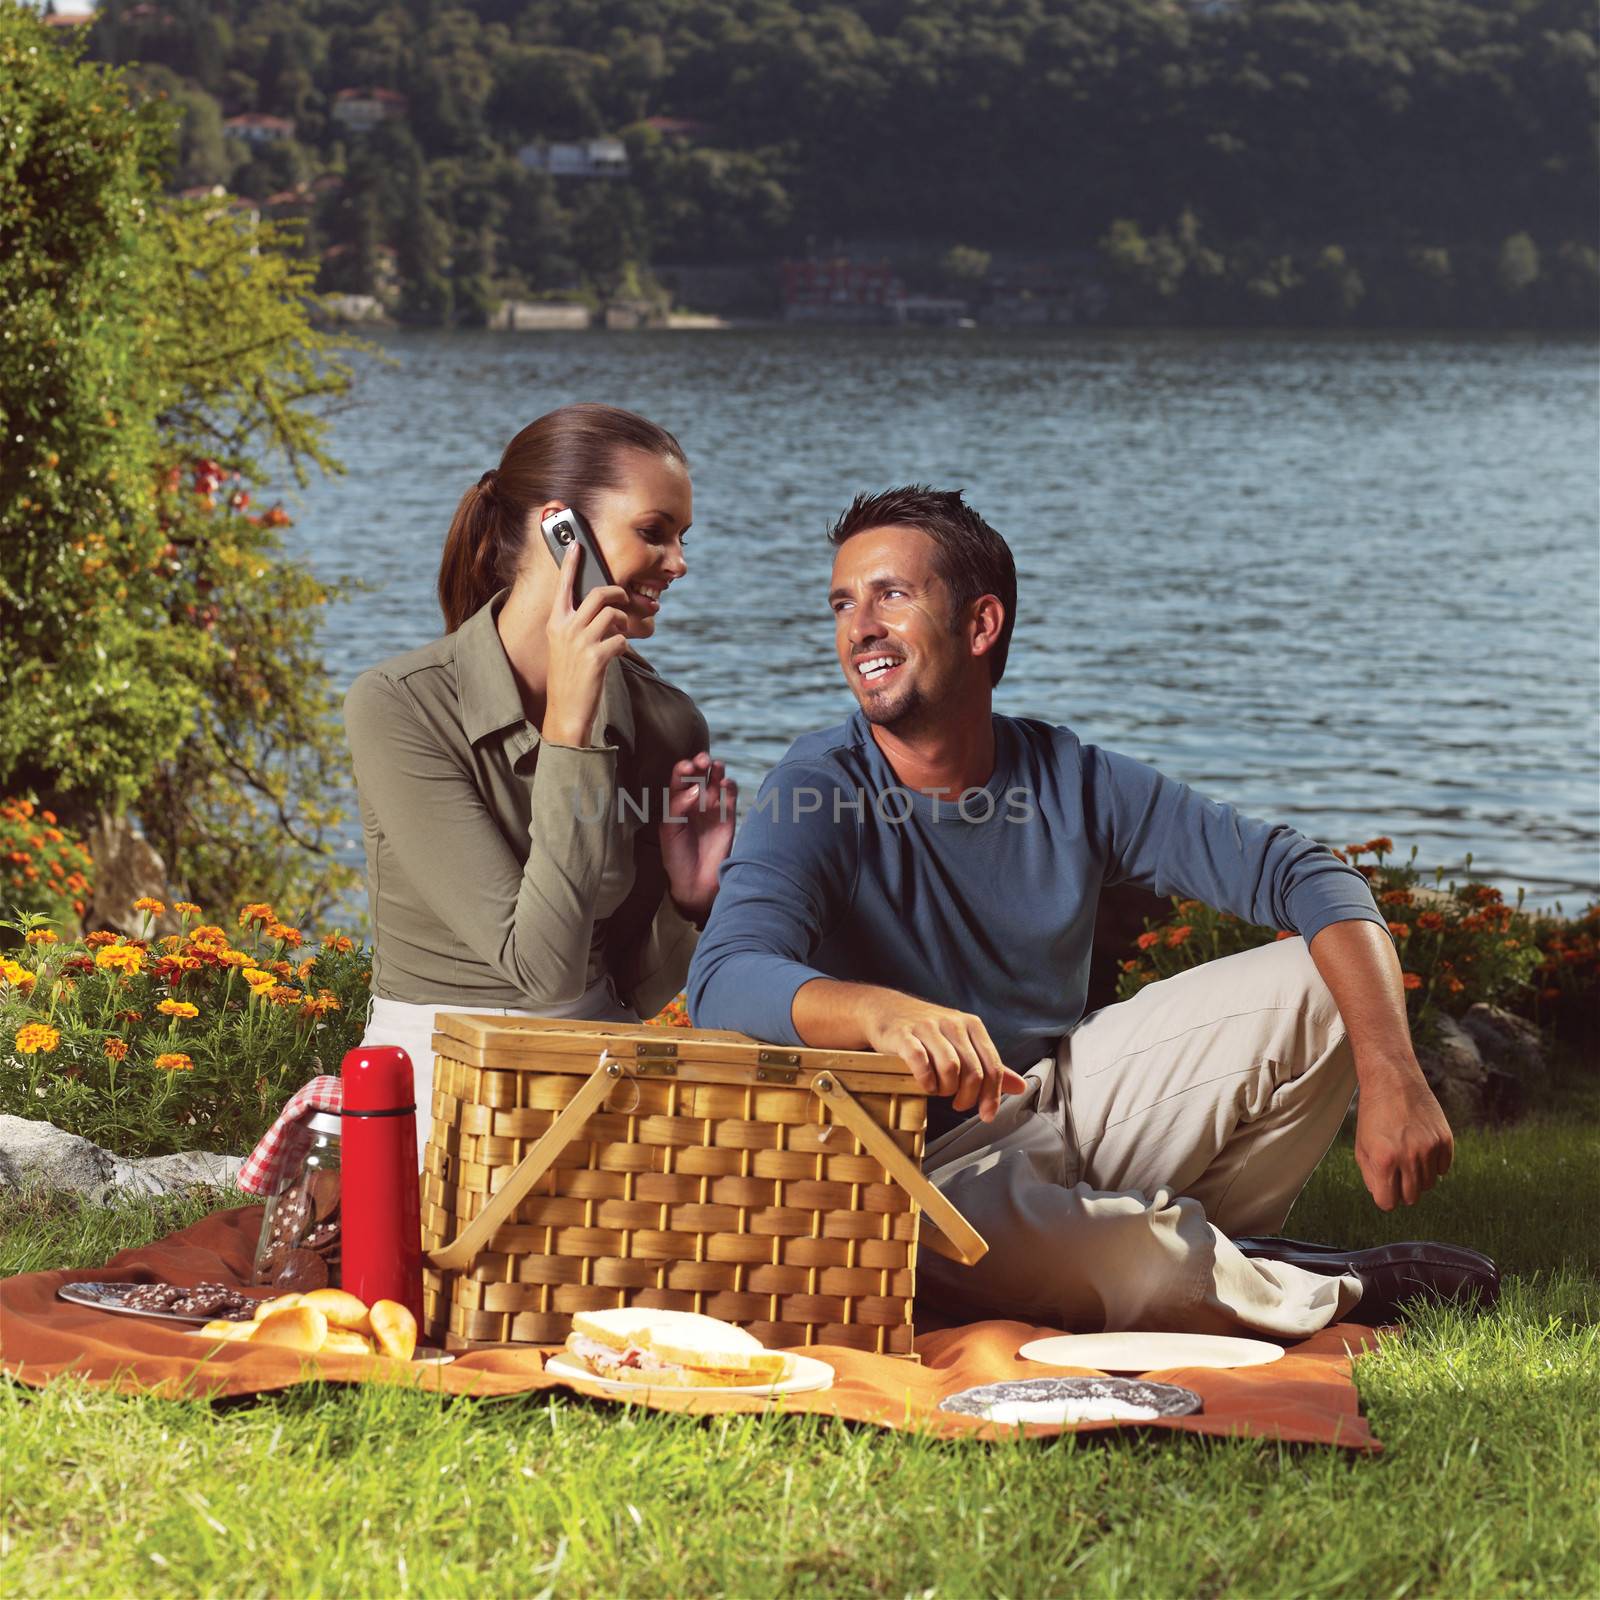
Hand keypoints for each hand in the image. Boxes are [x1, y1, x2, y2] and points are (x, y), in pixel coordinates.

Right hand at [541, 542, 632, 746]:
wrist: (566, 712)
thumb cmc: (569, 678)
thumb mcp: (565, 646)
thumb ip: (578, 625)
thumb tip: (603, 608)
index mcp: (555, 623)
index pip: (564, 586)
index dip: (571, 563)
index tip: (578, 545)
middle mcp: (565, 628)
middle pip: (600, 594)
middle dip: (619, 593)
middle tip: (624, 598)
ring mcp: (580, 642)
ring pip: (613, 615)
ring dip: (622, 623)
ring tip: (617, 634)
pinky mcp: (596, 657)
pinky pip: (621, 639)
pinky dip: (623, 645)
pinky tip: (615, 655)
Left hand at [659, 751, 737, 922]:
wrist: (695, 882)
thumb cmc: (676, 857)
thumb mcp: (669, 830)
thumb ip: (679, 807)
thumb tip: (697, 789)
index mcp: (676, 803)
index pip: (679, 779)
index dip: (683, 769)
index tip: (686, 768)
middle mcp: (694, 802)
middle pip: (699, 775)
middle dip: (700, 764)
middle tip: (702, 760)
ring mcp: (712, 808)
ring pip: (716, 781)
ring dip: (716, 770)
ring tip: (715, 765)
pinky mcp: (728, 817)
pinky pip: (730, 796)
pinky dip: (730, 787)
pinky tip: (726, 784)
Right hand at [858, 992, 1027, 1122]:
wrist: (885, 1009)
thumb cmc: (927, 1031)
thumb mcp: (961, 1042)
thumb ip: (989, 1065)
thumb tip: (1021, 1087)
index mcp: (972, 1025)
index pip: (993, 1065)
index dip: (992, 1095)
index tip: (987, 1115)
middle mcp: (953, 1023)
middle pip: (973, 1071)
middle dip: (967, 1097)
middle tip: (958, 1104)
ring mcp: (927, 1027)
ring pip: (950, 1067)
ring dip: (946, 1089)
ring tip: (939, 1091)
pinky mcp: (903, 1034)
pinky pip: (920, 1061)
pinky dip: (926, 1080)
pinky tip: (925, 1085)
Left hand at [1353, 1066, 1453, 1209]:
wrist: (1393, 1081)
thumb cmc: (1374, 1114)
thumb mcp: (1362, 1145)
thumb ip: (1370, 1176)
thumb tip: (1385, 1197)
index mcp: (1384, 1159)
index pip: (1388, 1202)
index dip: (1385, 1197)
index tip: (1384, 1186)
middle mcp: (1409, 1156)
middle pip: (1411, 1198)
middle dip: (1402, 1190)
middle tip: (1396, 1171)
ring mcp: (1430, 1148)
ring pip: (1428, 1185)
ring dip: (1418, 1177)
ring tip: (1406, 1156)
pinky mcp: (1445, 1140)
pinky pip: (1443, 1169)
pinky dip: (1433, 1164)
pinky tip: (1421, 1147)